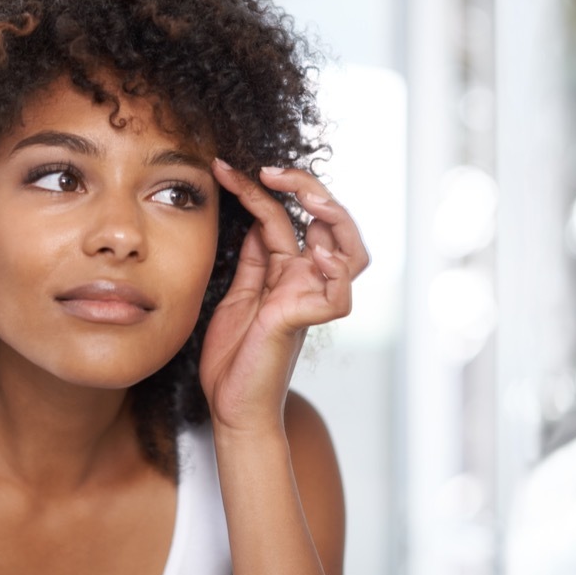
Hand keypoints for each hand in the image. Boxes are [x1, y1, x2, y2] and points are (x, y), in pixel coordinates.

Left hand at [200, 160, 368, 434]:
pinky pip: (338, 293)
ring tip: (306, 198)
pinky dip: (334, 271)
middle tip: (271, 171)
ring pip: (351, 251)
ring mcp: (310, 299)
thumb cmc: (234, 357)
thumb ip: (253, 259)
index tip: (224, 168)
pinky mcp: (306, 321)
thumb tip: (256, 218)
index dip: (259, 188)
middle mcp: (305, 280)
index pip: (284, 216)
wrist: (229, 406)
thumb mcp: (237, 294)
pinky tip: (314, 253)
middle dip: (308, 188)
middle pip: (331, 223)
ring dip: (334, 218)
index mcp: (286, 271)